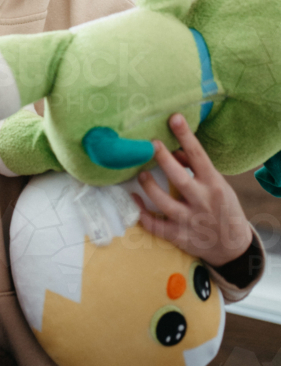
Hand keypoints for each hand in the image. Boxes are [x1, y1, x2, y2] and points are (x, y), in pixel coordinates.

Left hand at [131, 114, 252, 267]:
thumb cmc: (221, 207)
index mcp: (214, 184)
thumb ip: (197, 168)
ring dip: (149, 187)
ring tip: (140, 174)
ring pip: (164, 203)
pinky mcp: (179, 236)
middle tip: (151, 144)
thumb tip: (174, 150)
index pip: (199, 156)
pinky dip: (142, 213)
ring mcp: (190, 220)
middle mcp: (202, 201)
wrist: (232, 247)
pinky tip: (133, 199)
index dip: (186, 136)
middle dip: (164, 160)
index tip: (174, 118)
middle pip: (179, 178)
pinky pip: (155, 225)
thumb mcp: (217, 185)